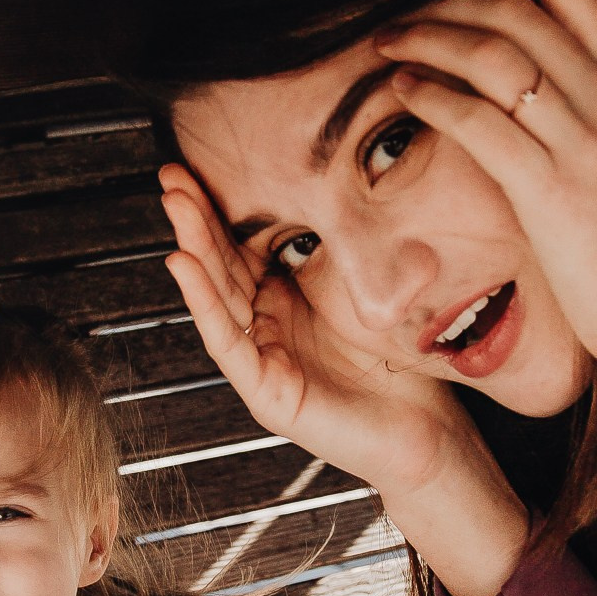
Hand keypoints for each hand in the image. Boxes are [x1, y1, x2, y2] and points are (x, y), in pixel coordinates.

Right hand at [160, 162, 479, 495]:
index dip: (220, 209)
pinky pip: (228, 342)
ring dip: (193, 250)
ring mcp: (262, 361)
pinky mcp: (266, 393)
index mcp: (285, 303)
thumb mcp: (367, 288)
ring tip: (173, 207)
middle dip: (195, 219)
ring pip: (218, 297)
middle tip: (170, 174)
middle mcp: (266, 329)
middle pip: (222, 267)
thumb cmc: (400, 364)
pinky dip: (204, 302)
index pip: (243, 249)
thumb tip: (336, 178)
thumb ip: (341, 247)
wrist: (426, 430)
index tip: (198, 166)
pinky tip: (184, 265)